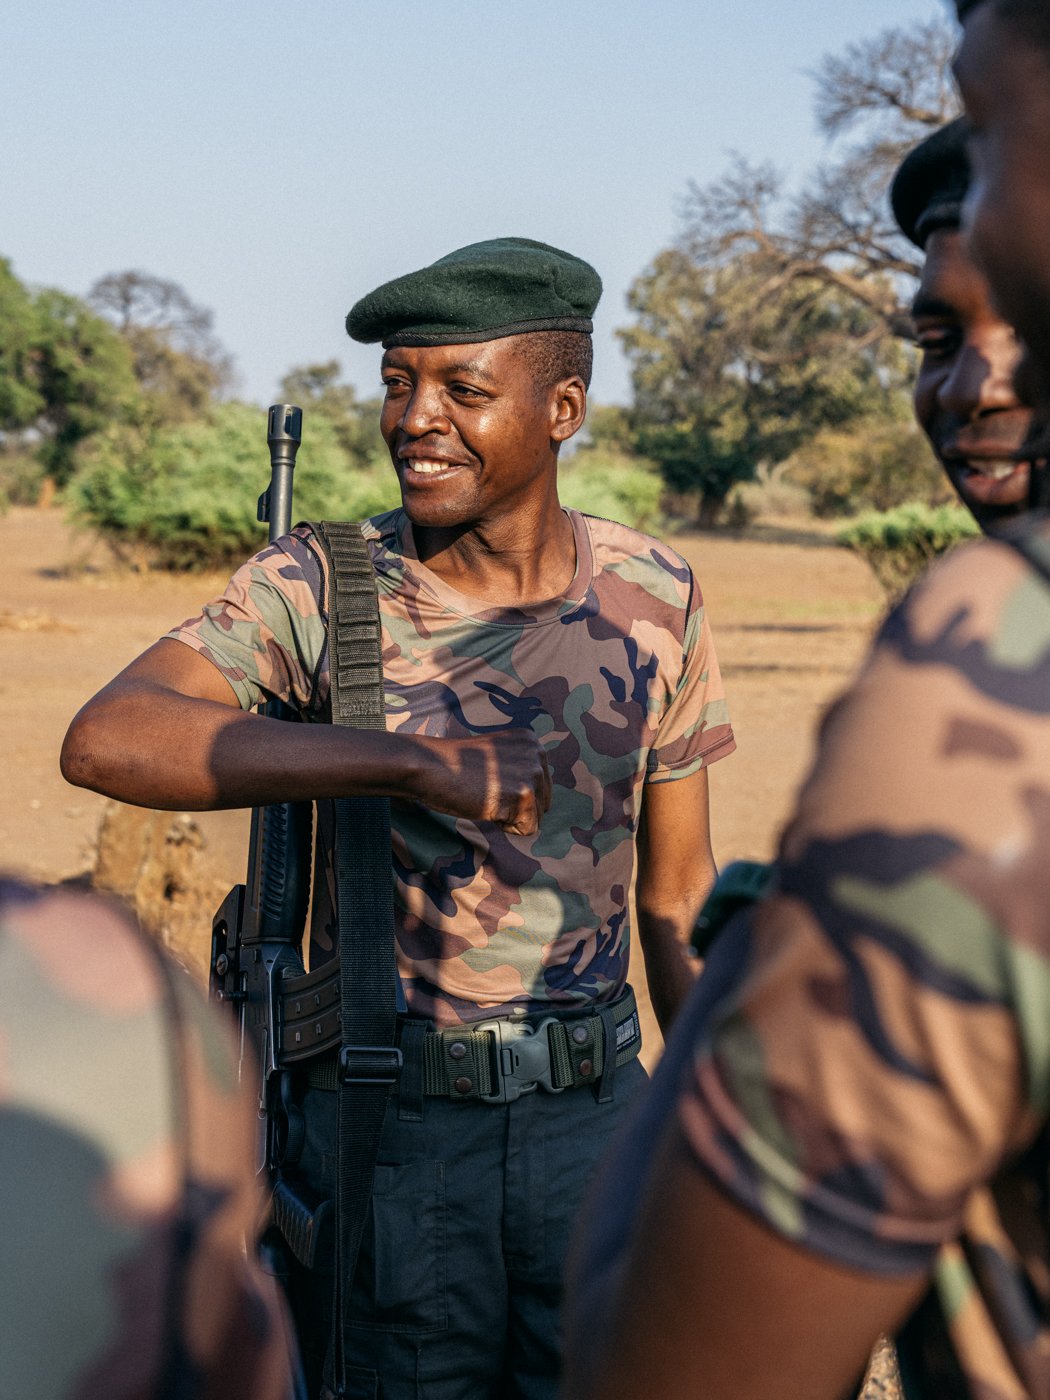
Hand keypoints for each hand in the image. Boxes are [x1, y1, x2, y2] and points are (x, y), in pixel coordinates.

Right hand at [412, 729, 552, 834]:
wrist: (430, 766)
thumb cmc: (455, 767)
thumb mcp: (496, 757)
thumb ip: (519, 768)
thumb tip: (538, 799)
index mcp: (531, 742)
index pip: (540, 786)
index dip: (512, 794)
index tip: (488, 780)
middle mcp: (537, 753)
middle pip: (542, 803)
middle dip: (515, 807)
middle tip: (486, 790)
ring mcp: (532, 772)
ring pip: (536, 818)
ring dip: (509, 817)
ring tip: (485, 796)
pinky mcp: (524, 794)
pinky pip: (528, 829)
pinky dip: (506, 826)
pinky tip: (487, 806)